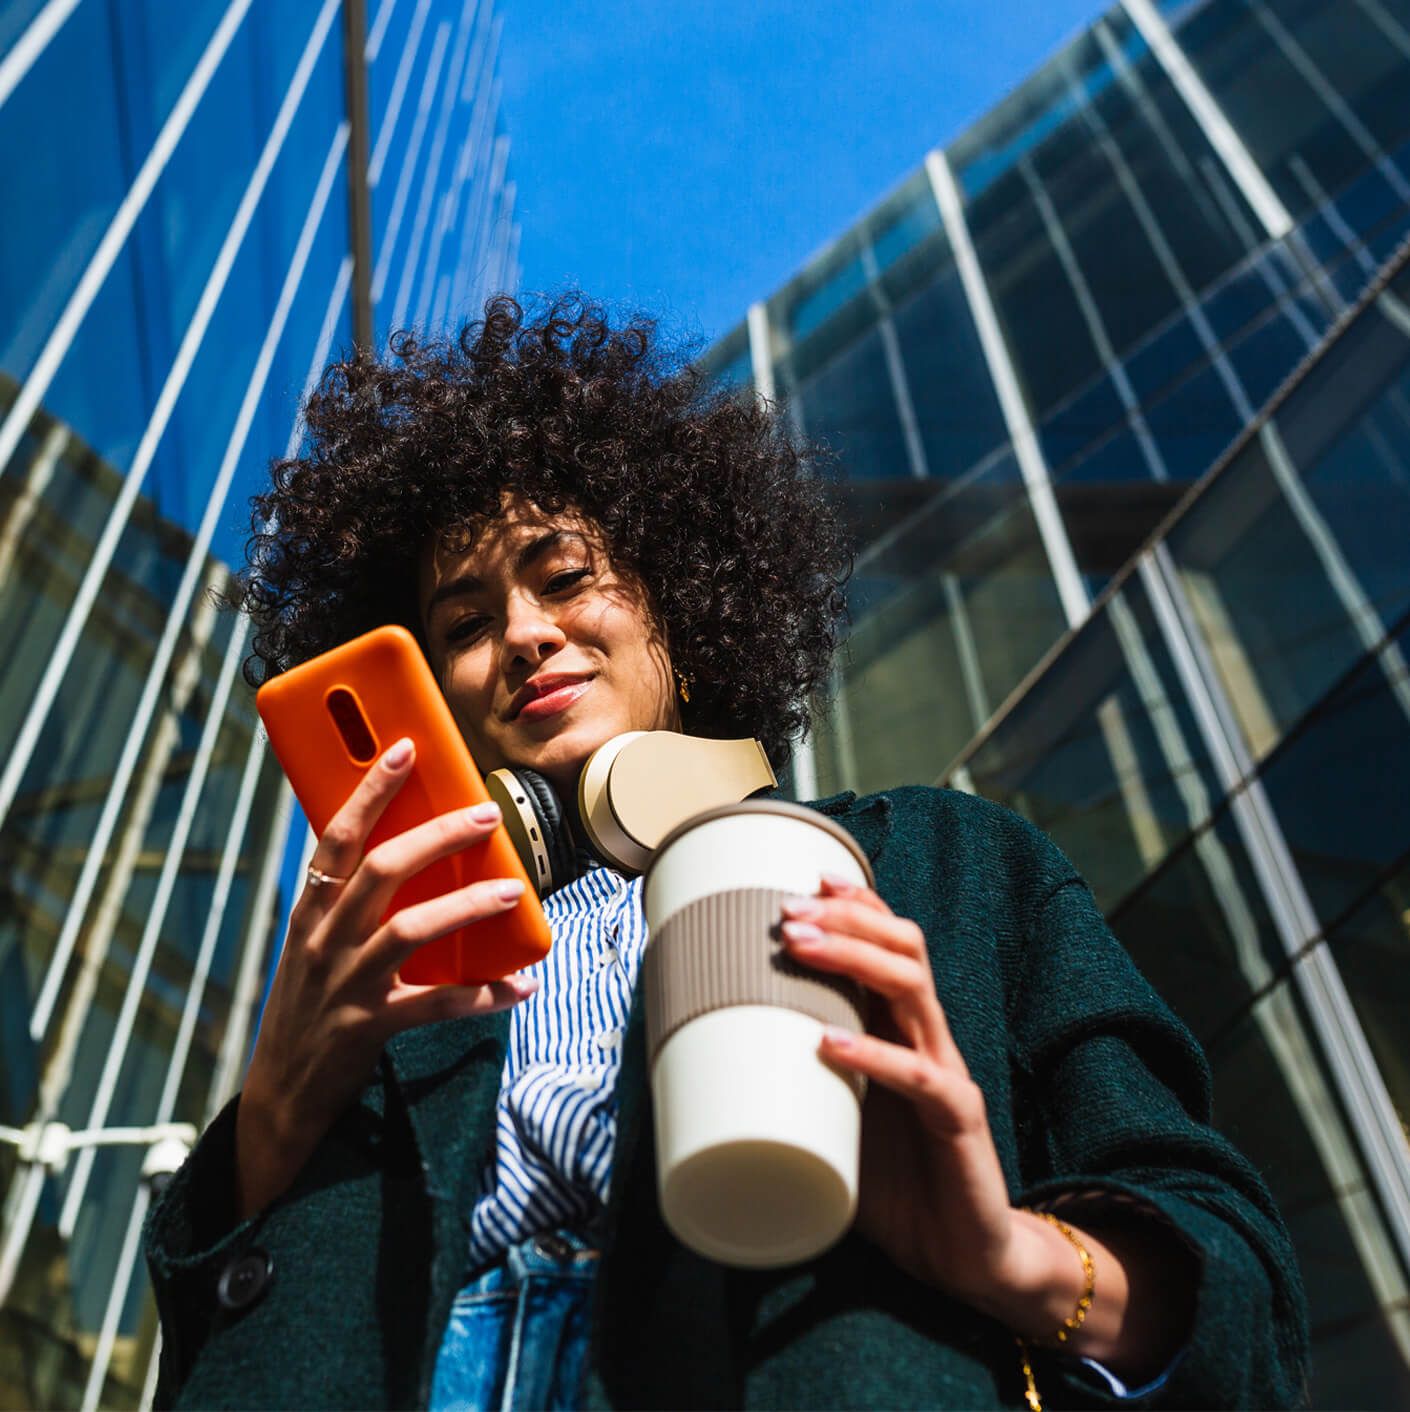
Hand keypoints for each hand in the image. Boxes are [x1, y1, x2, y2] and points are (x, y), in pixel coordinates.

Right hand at [236, 738, 537, 1216]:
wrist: (280, 1094)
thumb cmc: (307, 1007)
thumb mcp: (311, 946)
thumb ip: (347, 904)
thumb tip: (404, 850)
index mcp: (310, 911)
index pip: (337, 836)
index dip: (371, 790)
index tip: (406, 749)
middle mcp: (324, 940)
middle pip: (381, 870)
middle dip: (438, 836)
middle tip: (486, 815)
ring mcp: (346, 984)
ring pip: (411, 929)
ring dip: (468, 905)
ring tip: (514, 889)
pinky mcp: (370, 1026)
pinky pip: (437, 1005)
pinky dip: (484, 995)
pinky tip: (521, 985)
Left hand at [779, 876, 1016, 1299]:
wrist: (964, 1254)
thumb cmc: (895, 1181)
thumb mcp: (833, 1119)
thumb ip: (791, 1086)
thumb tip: (700, 1068)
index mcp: (902, 1030)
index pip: (890, 944)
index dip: (856, 904)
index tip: (806, 878)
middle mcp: (928, 1038)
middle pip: (903, 949)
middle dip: (846, 919)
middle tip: (787, 912)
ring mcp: (948, 1074)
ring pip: (913, 989)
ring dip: (855, 960)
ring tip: (802, 948)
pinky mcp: (959, 1120)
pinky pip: (920, 1077)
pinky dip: (873, 1056)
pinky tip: (830, 1044)